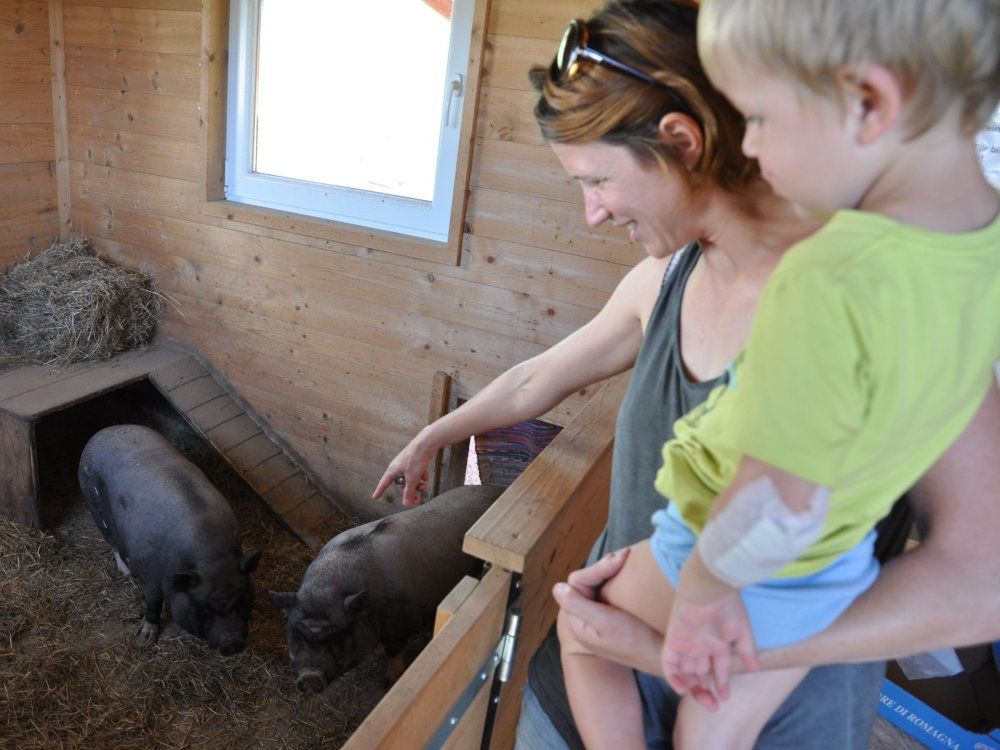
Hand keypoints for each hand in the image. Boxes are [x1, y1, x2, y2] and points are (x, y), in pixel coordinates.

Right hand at [372, 434, 432, 505]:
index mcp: (393, 470)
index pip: (384, 483)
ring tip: (423, 486)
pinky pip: (417, 473)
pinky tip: (426, 474)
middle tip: (417, 500)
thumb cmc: (415, 458)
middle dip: (410, 491)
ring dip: (417, 485)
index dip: (379, 491)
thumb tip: (406, 504)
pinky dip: (421, 475)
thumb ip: (409, 492)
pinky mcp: (415, 461)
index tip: (374, 497)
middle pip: (401, 484)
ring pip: (411, 479)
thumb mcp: (412, 478)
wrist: (426, 444)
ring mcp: (407, 464)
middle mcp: (398, 467)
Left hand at [551, 550, 664, 675]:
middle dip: (605, 566)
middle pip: (587, 582)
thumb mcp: (605, 622)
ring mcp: (599, 619)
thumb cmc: (636, 641)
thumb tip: (556, 587)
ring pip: (598, 585)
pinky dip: (616, 578)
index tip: (621, 560)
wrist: (664, 659)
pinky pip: (608, 591)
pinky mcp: (613, 618)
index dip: (597, 568)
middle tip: (627, 555)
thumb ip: (578, 605)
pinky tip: (628, 571)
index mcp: (579, 622)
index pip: (579, 583)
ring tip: (628, 558)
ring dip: (610, 570)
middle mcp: (586, 620)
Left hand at [661, 591, 758, 710]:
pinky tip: (683, 690)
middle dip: (705, 691)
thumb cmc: (727, 605)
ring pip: (685, 672)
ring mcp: (686, 644)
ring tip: (705, 701)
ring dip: (692, 688)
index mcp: (716, 642)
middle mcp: (700, 645)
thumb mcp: (741, 631)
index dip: (721, 683)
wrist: (709, 588)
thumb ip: (747, 651)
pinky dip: (674, 678)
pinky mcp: (673, 641)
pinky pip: (669, 664)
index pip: (717, 668)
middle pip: (699, 673)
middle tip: (714, 707)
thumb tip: (756, 670)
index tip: (726, 698)